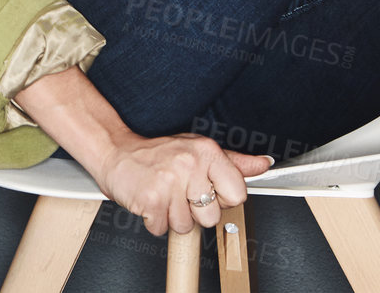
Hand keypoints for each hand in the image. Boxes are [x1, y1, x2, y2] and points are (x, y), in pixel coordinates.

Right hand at [93, 131, 272, 236]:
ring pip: (186, 226)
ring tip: (164, 196)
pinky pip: (163, 228)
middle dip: (194, 211)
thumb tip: (264, 164)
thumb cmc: (158, 154)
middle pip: (212, 216)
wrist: (115, 152)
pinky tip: (151, 201)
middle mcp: (189, 164)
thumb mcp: (198, 150)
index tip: (206, 190)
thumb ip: (234, 162)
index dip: (221, 198)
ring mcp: (169, 182)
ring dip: (172, 217)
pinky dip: (155, 221)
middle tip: (179, 193)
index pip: (238, 194)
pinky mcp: (151, 199)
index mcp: (206, 151)